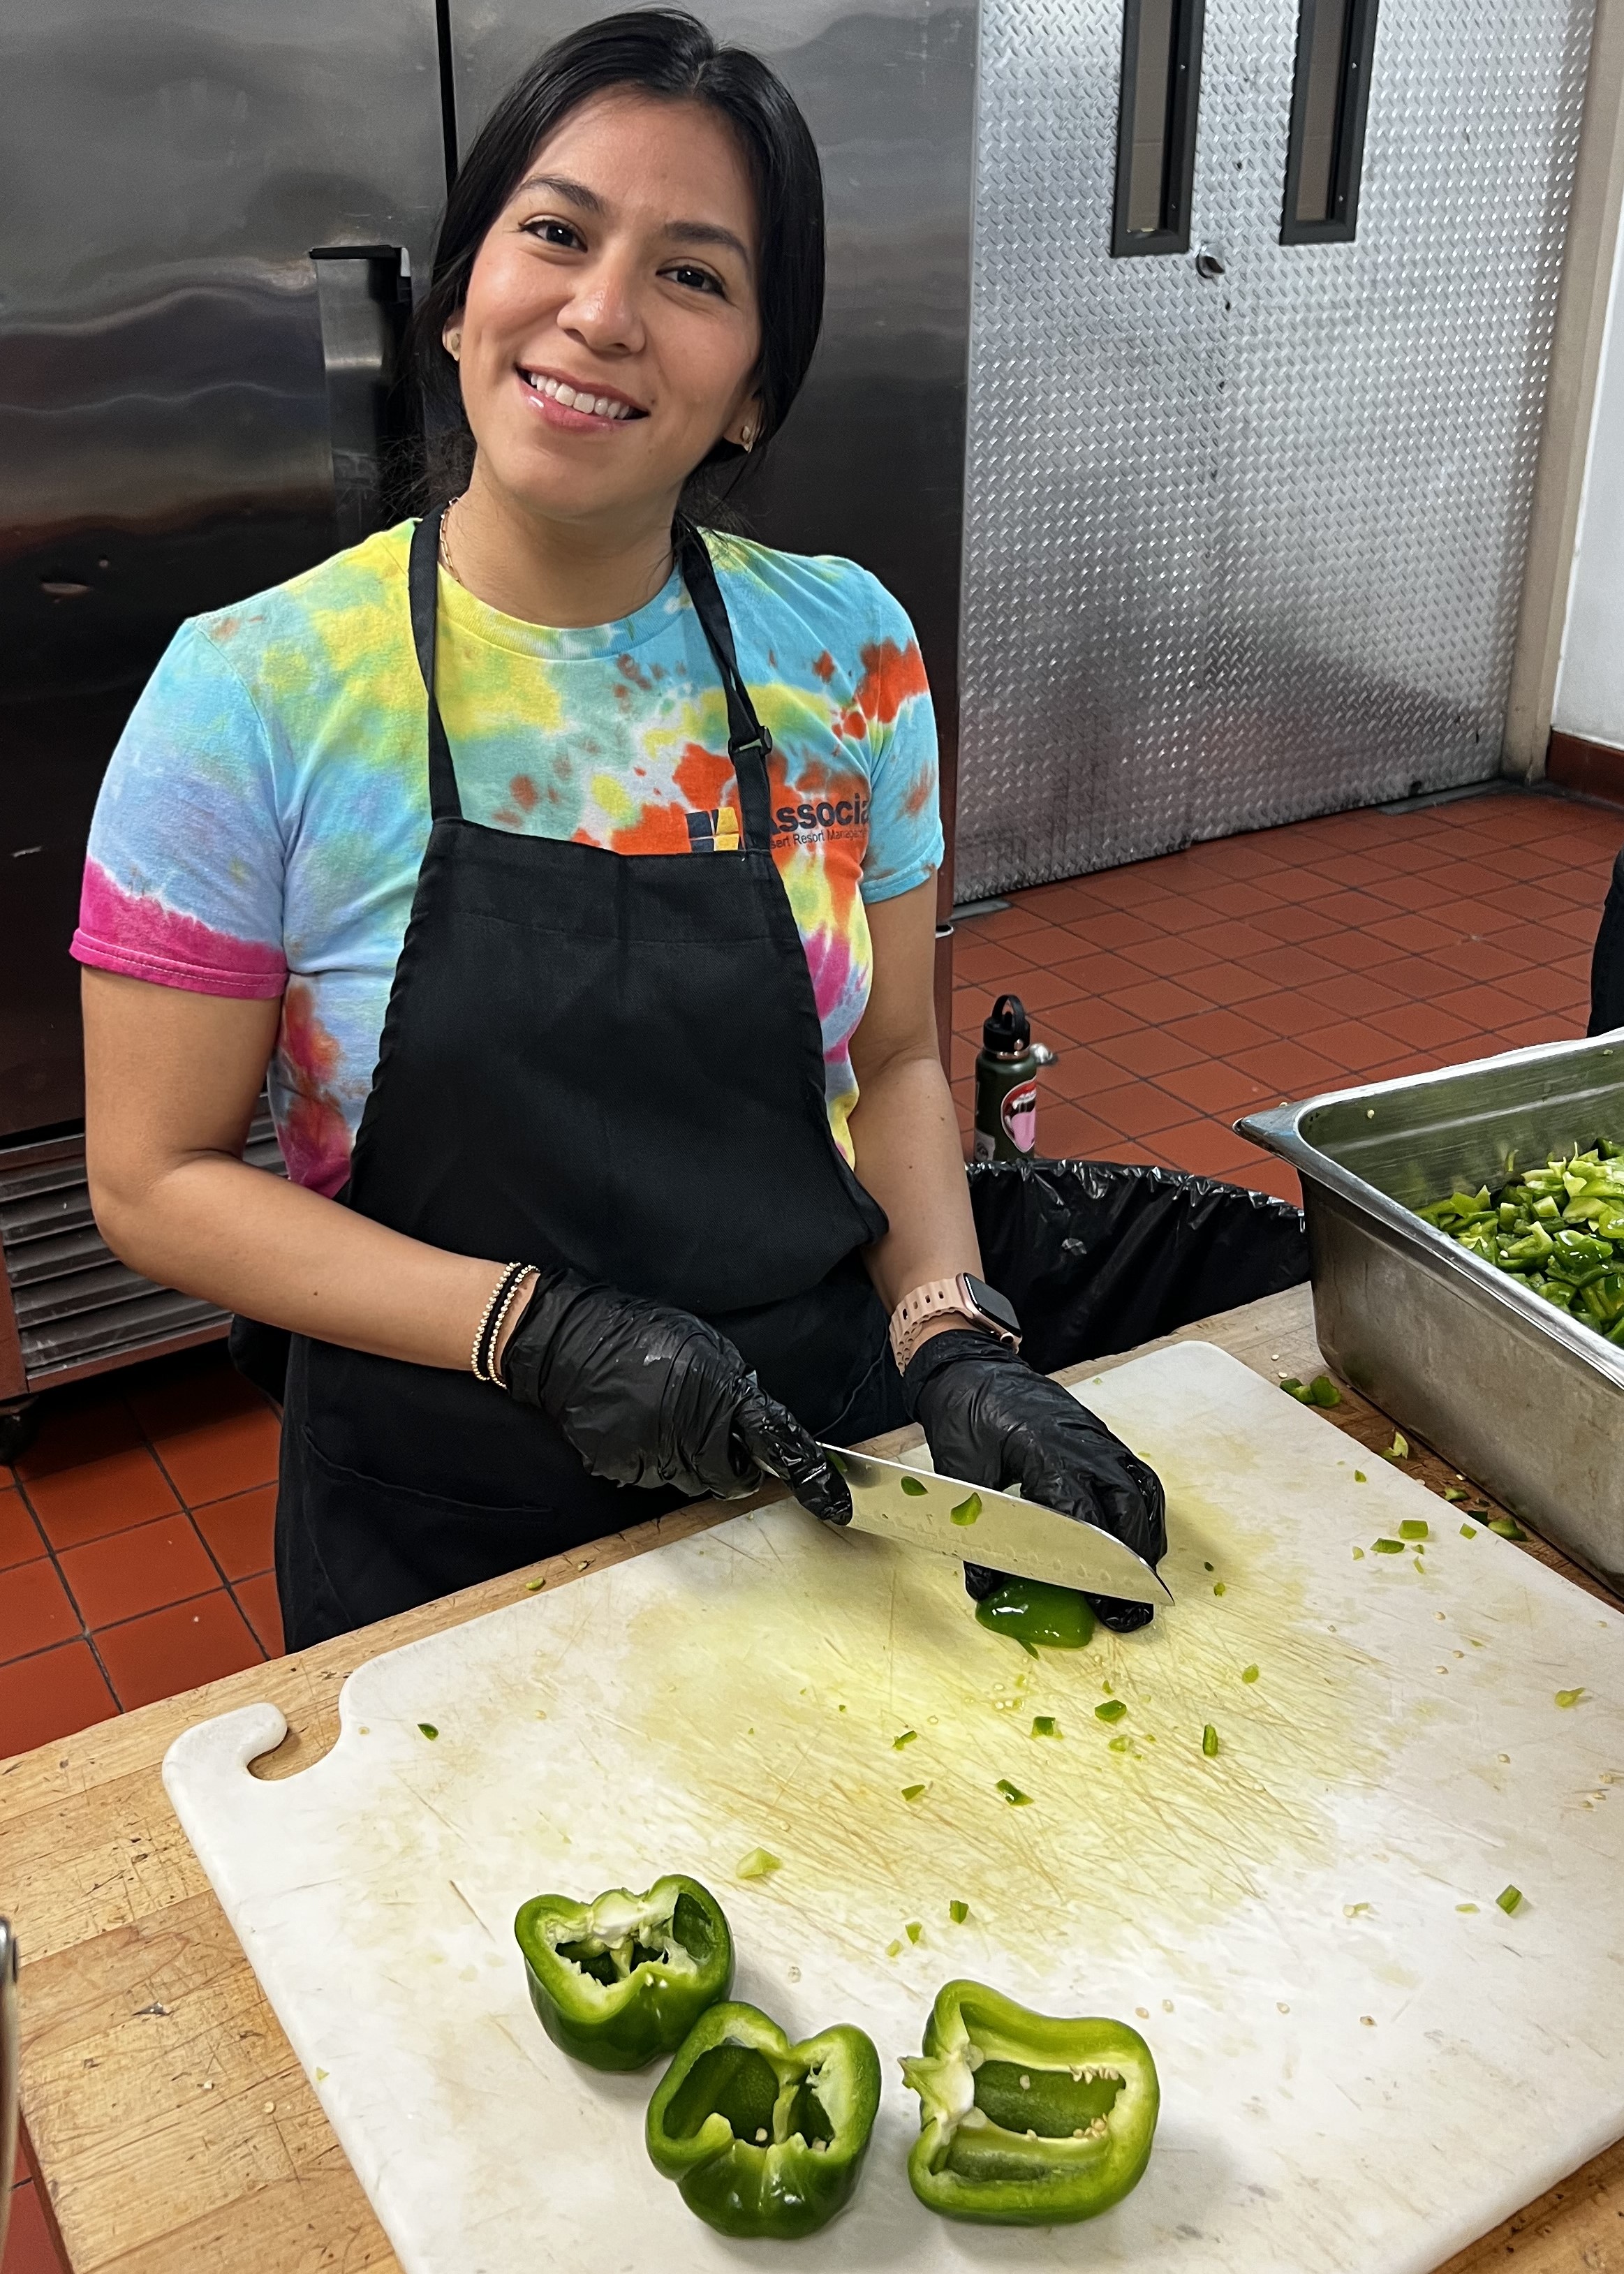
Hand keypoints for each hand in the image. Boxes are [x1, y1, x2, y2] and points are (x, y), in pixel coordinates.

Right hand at [499, 1267, 851, 1521]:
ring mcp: (653, 1458)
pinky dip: (654, 1458)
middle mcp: (691, 1436)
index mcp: (721, 1399)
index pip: (778, 1446)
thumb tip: (751, 1422)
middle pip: (730, 1478)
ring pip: (690, 1480)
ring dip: (691, 1459)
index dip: (811, 1479)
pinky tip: (637, 1424)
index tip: (837, 1506)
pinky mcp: (622, 1469)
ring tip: (664, 1416)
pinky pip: (653, 1476)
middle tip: (711, 1431)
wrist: (569, 1342)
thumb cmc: (642, 1333)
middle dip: (731, 1463)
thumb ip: (735, 1388)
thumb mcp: (706, 1347)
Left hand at [902, 1330, 1166, 1629]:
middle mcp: (1083, 1441)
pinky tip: (1136, 1544)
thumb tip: (985, 1586)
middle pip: (1126, 1505)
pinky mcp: (1101, 1438)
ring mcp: (1098, 1437)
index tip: (1099, 1601)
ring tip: (1136, 1588)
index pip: (1082, 1511)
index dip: (1092, 1562)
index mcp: (1046, 1446)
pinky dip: (1144, 1515)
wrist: (972, 1363)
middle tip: (1125, 1611)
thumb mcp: (960, 1468)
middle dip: (1130, 1563)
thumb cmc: (965, 1409)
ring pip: (1141, 1493)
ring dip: (1144, 1541)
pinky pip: (1138, 1478)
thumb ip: (976, 1527)